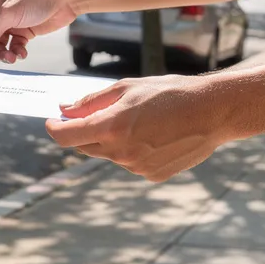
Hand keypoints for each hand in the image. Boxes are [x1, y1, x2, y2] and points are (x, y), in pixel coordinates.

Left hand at [44, 75, 242, 181]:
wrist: (212, 112)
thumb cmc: (170, 93)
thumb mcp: (128, 88)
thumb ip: (92, 101)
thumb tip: (65, 110)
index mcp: (112, 127)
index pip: (66, 136)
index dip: (54, 128)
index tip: (52, 122)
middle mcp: (121, 152)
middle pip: (85, 146)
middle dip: (84, 132)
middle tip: (97, 115)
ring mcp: (136, 167)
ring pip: (110, 155)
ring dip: (113, 140)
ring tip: (142, 121)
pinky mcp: (152, 175)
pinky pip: (131, 163)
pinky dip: (133, 150)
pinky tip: (155, 135)